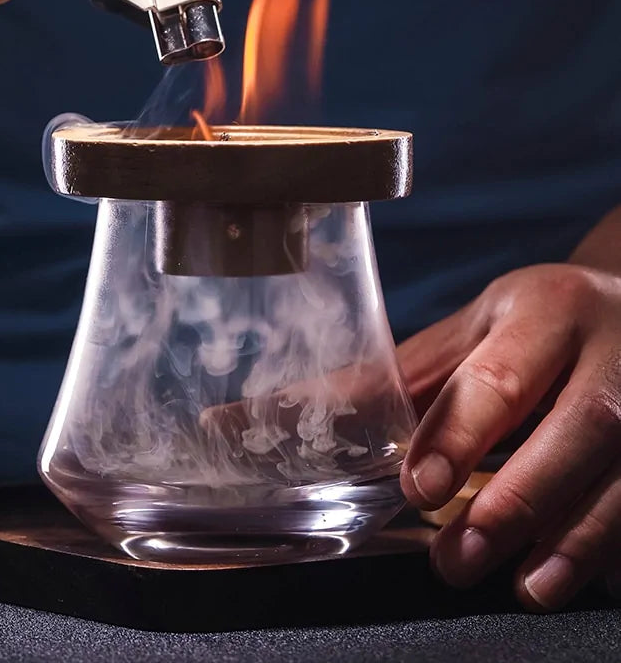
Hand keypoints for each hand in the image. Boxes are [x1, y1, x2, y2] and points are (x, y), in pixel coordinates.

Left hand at [398, 263, 620, 610]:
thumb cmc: (546, 322)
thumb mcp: (481, 327)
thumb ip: (410, 374)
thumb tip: (307, 410)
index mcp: (549, 310)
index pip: (501, 375)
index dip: (458, 433)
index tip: (420, 488)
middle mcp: (614, 352)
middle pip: (581, 426)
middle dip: (518, 500)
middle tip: (456, 557)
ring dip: (576, 539)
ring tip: (526, 587)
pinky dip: (614, 545)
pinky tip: (584, 575)